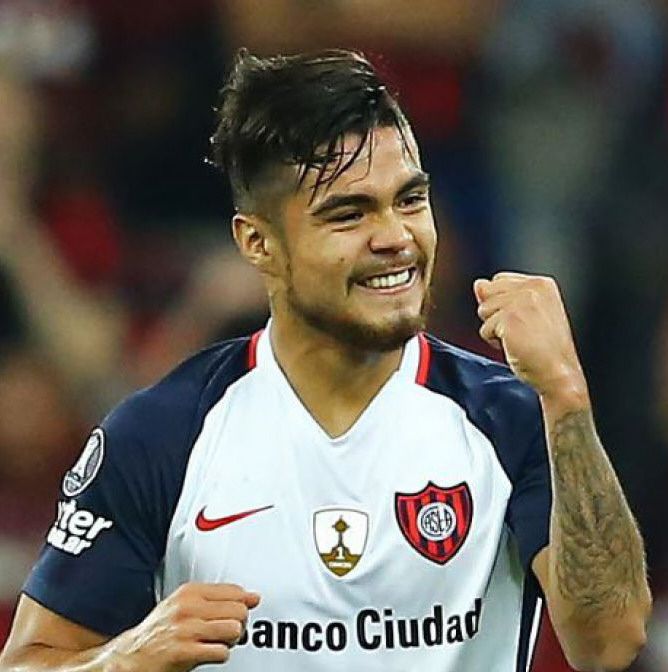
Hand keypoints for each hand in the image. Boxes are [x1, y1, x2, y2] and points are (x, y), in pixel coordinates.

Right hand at [112, 582, 259, 670]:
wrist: (131, 657)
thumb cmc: (160, 631)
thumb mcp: (186, 605)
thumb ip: (219, 599)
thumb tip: (253, 597)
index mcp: (190, 592)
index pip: (235, 591)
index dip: (242, 606)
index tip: (237, 613)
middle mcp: (188, 607)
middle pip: (239, 611)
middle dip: (238, 624)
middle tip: (225, 632)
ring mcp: (186, 629)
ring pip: (234, 629)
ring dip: (230, 641)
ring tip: (217, 642)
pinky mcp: (184, 652)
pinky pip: (221, 652)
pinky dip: (220, 656)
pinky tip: (208, 653)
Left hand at [473, 272, 587, 402]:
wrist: (559, 372)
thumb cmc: (546, 349)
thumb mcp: (526, 314)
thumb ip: (501, 295)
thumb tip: (478, 284)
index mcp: (541, 284)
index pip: (499, 280)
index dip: (501, 302)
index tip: (521, 320)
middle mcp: (532, 288)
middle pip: (487, 293)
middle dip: (495, 315)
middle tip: (520, 331)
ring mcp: (521, 302)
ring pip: (483, 310)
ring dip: (495, 329)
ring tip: (518, 339)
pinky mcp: (509, 318)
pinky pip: (485, 329)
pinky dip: (494, 342)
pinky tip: (515, 346)